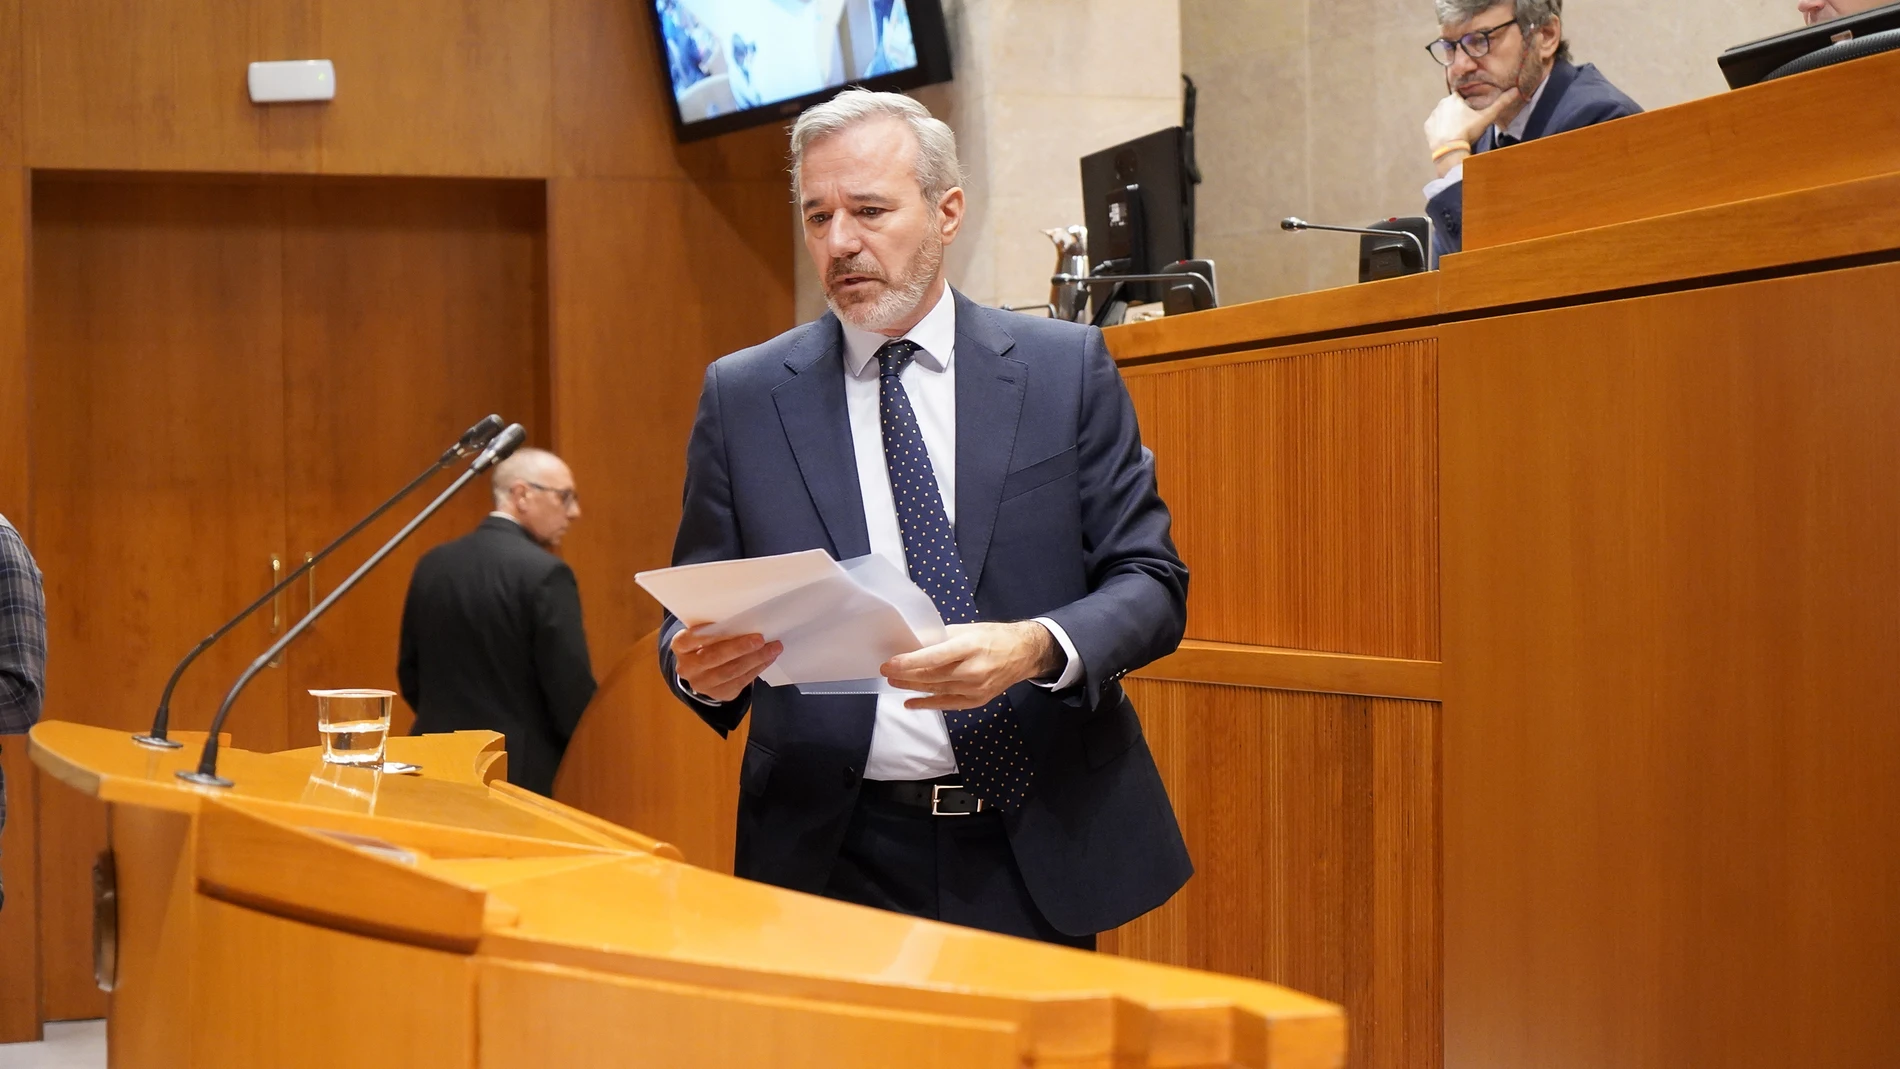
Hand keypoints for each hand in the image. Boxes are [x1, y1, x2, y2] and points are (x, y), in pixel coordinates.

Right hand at [671, 627, 781, 702]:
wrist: (702, 671)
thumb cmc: (707, 643)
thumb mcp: (704, 633)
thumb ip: (716, 628)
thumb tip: (747, 620)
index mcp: (681, 646)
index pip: (692, 639)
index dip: (711, 634)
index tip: (734, 624)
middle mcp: (687, 667)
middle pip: (714, 657)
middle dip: (740, 648)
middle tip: (761, 639)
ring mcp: (702, 684)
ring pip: (731, 672)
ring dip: (755, 659)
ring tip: (773, 648)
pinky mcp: (719, 694)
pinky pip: (741, 682)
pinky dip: (757, 669)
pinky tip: (768, 659)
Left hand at [881, 622, 1059, 710]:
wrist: (1024, 654)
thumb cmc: (994, 637)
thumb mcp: (969, 629)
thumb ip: (943, 638)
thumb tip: (916, 645)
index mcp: (970, 647)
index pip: (933, 657)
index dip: (909, 662)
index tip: (889, 663)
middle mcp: (973, 670)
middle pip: (931, 676)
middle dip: (905, 675)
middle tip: (886, 672)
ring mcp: (976, 688)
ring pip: (936, 690)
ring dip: (912, 688)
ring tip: (894, 683)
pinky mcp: (977, 700)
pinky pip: (948, 704)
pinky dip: (928, 704)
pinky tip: (911, 703)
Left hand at [1423, 88, 1518, 166]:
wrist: (1450, 149)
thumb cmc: (1467, 131)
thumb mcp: (1486, 117)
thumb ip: (1501, 103)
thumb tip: (1515, 91)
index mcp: (1454, 98)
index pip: (1463, 97)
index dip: (1468, 106)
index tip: (1471, 115)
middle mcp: (1441, 104)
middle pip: (1452, 106)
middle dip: (1458, 113)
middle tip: (1466, 125)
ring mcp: (1432, 115)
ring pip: (1443, 115)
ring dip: (1449, 120)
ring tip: (1457, 131)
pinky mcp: (1427, 126)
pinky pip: (1434, 125)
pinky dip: (1440, 129)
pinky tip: (1448, 135)